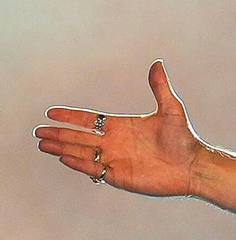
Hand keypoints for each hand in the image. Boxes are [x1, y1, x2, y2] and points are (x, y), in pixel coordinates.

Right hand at [34, 60, 205, 196]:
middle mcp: (115, 142)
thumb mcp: (170, 109)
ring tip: (43, 145)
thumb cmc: (184, 138)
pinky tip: (64, 158)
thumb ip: (160, 87)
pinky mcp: (120, 176)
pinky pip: (94, 169)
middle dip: (59, 134)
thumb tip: (158, 63)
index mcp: (122, 126)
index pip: (89, 120)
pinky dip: (78, 163)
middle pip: (79, 137)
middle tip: (38, 132)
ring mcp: (116, 159)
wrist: (193, 166)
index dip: (70, 116)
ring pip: (82, 152)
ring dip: (62, 148)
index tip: (51, 112)